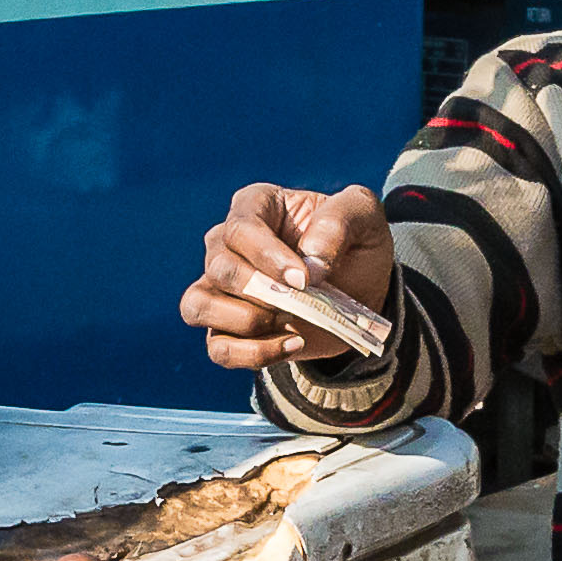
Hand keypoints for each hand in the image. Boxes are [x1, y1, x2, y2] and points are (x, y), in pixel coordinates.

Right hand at [185, 183, 395, 367]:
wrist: (362, 289)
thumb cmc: (355, 242)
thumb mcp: (363, 215)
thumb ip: (338, 222)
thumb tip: (308, 263)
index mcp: (255, 206)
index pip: (240, 229)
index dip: (267, 257)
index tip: (304, 280)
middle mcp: (226, 244)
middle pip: (219, 269)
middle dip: (261, 292)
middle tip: (302, 302)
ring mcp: (221, 288)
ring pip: (198, 306)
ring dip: (246, 322)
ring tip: (291, 324)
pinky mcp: (229, 328)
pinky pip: (218, 348)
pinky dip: (251, 354)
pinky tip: (291, 346)